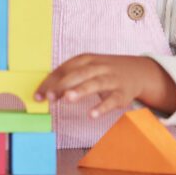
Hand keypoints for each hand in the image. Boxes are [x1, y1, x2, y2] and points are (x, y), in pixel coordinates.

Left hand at [33, 54, 175, 117]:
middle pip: (78, 74)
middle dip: (63, 85)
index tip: (38, 96)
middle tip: (50, 97)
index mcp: (85, 59)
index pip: (64, 69)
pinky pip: (112, 100)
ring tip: (67, 99)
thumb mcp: (87, 68)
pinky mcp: (122, 93)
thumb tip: (45, 92)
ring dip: (81, 90)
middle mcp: (98, 67)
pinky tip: (91, 114)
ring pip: (94, 83)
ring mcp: (111, 79)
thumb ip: (68, 77)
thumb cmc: (103, 71)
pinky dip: (102, 107)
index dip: (50, 82)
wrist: (137, 71)